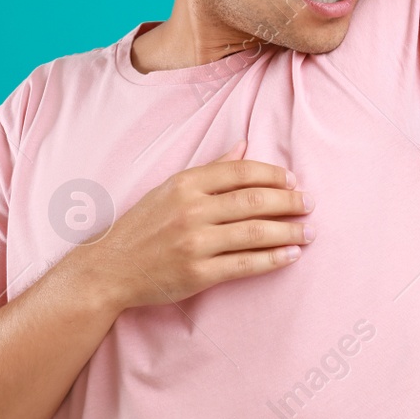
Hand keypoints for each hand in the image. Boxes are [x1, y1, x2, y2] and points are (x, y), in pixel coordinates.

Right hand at [83, 138, 313, 309]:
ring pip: (255, 233)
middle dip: (289, 201)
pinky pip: (245, 264)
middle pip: (255, 200)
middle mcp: (191, 210)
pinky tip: (292, 254)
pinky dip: (273, 259)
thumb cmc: (143, 226)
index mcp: (185, 183)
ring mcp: (195, 243)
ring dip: (289, 231)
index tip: (293, 181)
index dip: (273, 175)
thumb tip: (244, 144)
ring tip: (309, 231)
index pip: (241, 171)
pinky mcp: (198, 274)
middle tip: (310, 204)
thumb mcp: (170, 188)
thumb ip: (210, 168)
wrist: (110, 268)